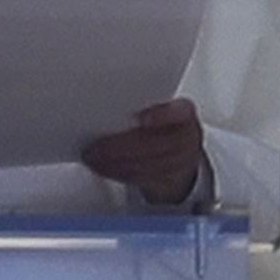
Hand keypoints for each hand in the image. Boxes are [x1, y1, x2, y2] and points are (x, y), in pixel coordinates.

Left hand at [82, 98, 206, 205]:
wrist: (178, 149)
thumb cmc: (160, 123)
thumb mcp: (156, 107)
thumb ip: (138, 104)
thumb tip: (99, 100)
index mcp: (184, 112)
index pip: (178, 112)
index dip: (161, 116)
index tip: (140, 117)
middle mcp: (187, 137)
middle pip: (155, 144)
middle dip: (121, 148)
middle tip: (95, 147)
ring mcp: (181, 160)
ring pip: (147, 166)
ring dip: (115, 164)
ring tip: (92, 158)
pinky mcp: (169, 179)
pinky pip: (142, 178)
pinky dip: (119, 173)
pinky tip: (103, 167)